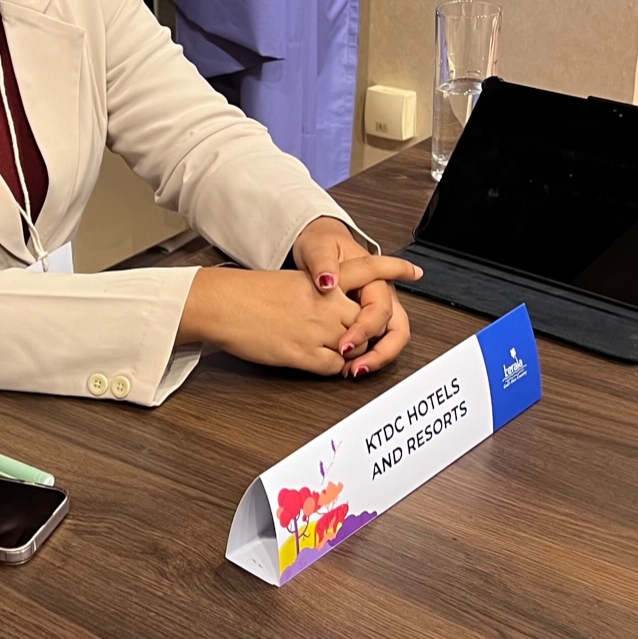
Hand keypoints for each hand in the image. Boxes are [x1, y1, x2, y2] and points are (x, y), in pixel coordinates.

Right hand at [176, 256, 420, 376]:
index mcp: (322, 281)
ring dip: (349, 352)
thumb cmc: (247, 294)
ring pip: (355, 345)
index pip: (367, 269)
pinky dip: (333, 368)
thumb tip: (330, 306)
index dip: (394, 270)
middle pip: (367, 320)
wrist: (221, 304)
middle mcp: (325, 303)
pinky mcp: (302, 352)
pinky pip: (334, 366)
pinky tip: (317, 361)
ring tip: (331, 349)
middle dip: (366, 333)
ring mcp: (316, 328)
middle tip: (355, 338)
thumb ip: (315, 293)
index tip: (415, 271)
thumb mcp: (289, 282)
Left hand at [291, 217, 419, 377]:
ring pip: (390, 339)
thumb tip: (327, 281)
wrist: (317, 244)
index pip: (381, 310)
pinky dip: (364, 355)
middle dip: (380, 353)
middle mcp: (380, 295)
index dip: (365, 329)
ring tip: (352, 371)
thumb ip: (321, 262)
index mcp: (375, 278)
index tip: (344, 344)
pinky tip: (344, 364)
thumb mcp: (317, 246)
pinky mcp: (363, 319)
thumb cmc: (320, 244)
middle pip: (397, 330)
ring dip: (375, 359)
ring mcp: (374, 308)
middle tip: (355, 368)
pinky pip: (374, 342)